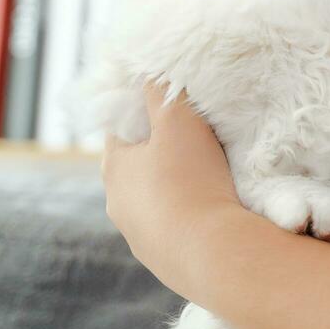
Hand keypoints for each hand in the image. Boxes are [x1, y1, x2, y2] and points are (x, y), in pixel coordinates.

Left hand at [101, 84, 244, 295]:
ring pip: (156, 199)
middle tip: (196, 135)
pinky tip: (215, 209)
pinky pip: (175, 228)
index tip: (168, 100)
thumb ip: (162, 89)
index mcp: (114, 168)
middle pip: (137, 165)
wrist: (214, 255)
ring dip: (176, 185)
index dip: (142, 109)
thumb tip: (148, 66)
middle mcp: (118, 205)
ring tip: (211, 174)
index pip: (120, 127)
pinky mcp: (166, 262)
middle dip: (162, 149)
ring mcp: (141, 238)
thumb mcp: (178, 120)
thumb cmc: (191, 181)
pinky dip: (191, 215)